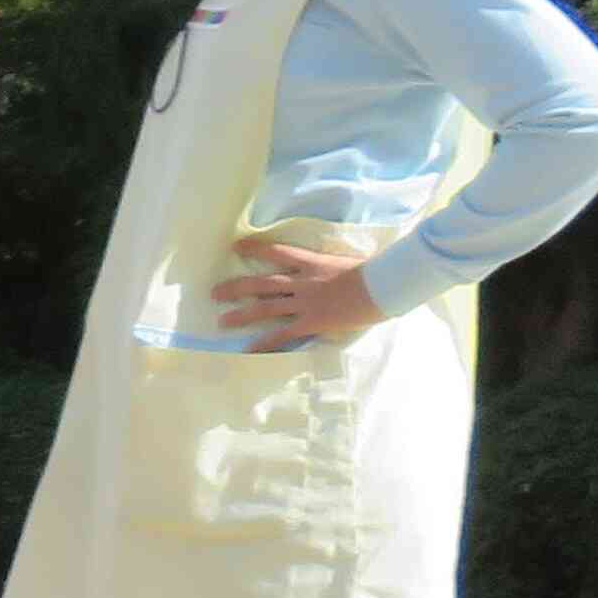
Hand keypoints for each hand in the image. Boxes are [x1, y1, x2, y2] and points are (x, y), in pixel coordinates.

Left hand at [214, 236, 380, 348]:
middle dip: (236, 287)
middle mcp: (303, 281)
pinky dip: (264, 343)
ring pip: (265, 307)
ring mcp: (304, 302)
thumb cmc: (375, 270)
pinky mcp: (311, 321)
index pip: (279, 252)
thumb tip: (336, 264)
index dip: (256, 249)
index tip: (236, 247)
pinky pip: (282, 334)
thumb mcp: (351, 260)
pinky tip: (247, 350)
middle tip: (214, 292)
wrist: (383, 284)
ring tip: (221, 321)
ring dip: (241, 315)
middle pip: (262, 282)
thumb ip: (336, 263)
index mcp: (313, 263)